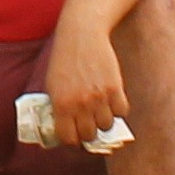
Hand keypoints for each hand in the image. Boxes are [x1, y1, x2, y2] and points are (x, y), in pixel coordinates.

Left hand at [39, 20, 127, 151]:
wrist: (82, 34)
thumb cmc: (64, 59)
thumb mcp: (53, 84)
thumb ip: (59, 108)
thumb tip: (66, 129)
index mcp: (61, 105)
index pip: (68, 139)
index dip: (72, 140)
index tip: (74, 136)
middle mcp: (80, 105)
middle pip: (89, 136)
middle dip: (88, 132)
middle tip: (89, 124)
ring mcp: (99, 98)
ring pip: (106, 126)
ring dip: (104, 120)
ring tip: (100, 109)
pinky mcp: (115, 89)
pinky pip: (121, 111)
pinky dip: (118, 109)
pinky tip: (112, 100)